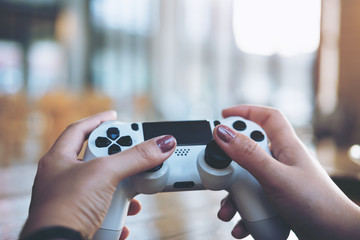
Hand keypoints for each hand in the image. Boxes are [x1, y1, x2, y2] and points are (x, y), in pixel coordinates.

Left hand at [20, 111, 176, 238]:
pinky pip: (103, 209)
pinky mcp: (79, 220)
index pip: (79, 130)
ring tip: (134, 190)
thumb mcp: (105, 174)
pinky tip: (126, 214)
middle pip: (95, 158)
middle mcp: (61, 178)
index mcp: (58, 160)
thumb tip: (163, 143)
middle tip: (132, 154)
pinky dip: (117, 211)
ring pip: (102, 186)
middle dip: (117, 158)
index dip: (98, 120)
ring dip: (122, 189)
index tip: (115, 116)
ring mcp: (70, 200)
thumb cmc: (66, 209)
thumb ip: (136, 157)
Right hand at [215, 105, 359, 238]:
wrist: (335, 236)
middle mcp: (282, 161)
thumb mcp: (276, 176)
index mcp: (287, 147)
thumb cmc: (316, 205)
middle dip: (232, 162)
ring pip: (248, 178)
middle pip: (250, 149)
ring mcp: (279, 181)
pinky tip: (239, 223)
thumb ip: (248, 155)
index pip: (268, 117)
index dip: (247, 111)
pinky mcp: (276, 200)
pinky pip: (253, 200)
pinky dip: (243, 211)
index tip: (224, 116)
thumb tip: (223, 133)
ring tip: (227, 210)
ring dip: (233, 194)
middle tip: (222, 171)